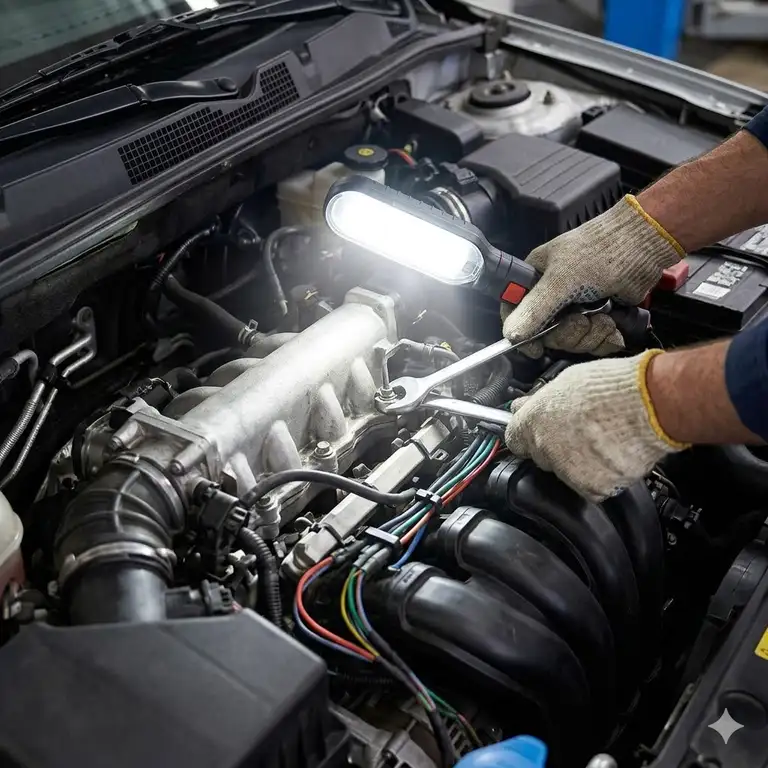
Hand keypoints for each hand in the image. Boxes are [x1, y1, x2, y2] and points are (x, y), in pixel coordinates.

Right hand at [502, 195, 682, 357]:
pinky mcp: (597, 317)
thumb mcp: (562, 280)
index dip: (521, 333)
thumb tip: (511, 334)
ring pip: (570, 341)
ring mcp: (575, 307)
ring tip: (602, 318)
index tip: (535, 348)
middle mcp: (552, 295)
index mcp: (535, 279)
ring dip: (589, 336)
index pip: (514, 312)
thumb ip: (536, 309)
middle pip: (546, 335)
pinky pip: (591, 341)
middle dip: (568, 333)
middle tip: (582, 321)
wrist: (644, 246)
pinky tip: (611, 325)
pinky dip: (604, 338)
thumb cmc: (601, 250)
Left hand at [505, 351, 687, 501]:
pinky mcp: (592, 487)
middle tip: (581, 431)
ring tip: (603, 440)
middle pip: (542, 457)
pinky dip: (602, 476)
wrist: (650, 405)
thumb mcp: (566, 382)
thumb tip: (524, 405)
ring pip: (566, 473)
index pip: (515, 438)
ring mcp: (568, 471)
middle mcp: (546, 449)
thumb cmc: (613, 388)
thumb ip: (540, 400)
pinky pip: (592, 487)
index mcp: (534, 421)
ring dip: (580, 462)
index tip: (536, 434)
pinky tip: (613, 454)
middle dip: (556, 448)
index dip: (528, 435)